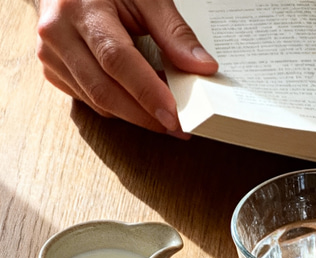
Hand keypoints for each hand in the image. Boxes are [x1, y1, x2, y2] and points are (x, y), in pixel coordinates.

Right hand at [36, 0, 218, 133]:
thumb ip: (174, 31)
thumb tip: (202, 67)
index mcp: (79, 8)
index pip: (116, 60)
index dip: (147, 92)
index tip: (173, 115)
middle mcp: (58, 33)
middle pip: (104, 89)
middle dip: (144, 115)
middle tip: (178, 127)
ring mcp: (51, 55)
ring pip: (97, 102)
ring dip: (135, 115)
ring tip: (165, 115)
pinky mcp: (53, 71)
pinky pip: (90, 101)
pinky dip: (119, 107)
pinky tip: (140, 104)